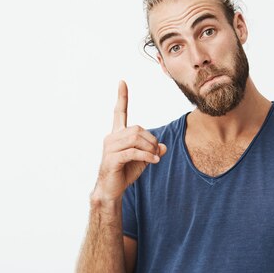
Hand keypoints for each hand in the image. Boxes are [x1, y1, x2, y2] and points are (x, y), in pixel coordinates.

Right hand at [93, 80, 166, 201]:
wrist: (111, 190)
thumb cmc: (124, 173)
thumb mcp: (142, 160)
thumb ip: (152, 151)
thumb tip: (164, 146)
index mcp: (117, 134)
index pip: (119, 112)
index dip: (122, 97)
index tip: (122, 82)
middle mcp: (111, 138)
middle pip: (137, 129)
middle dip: (151, 140)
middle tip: (156, 152)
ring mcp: (110, 148)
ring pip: (136, 139)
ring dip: (150, 148)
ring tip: (154, 157)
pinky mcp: (112, 159)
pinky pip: (133, 152)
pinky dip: (147, 156)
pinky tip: (154, 161)